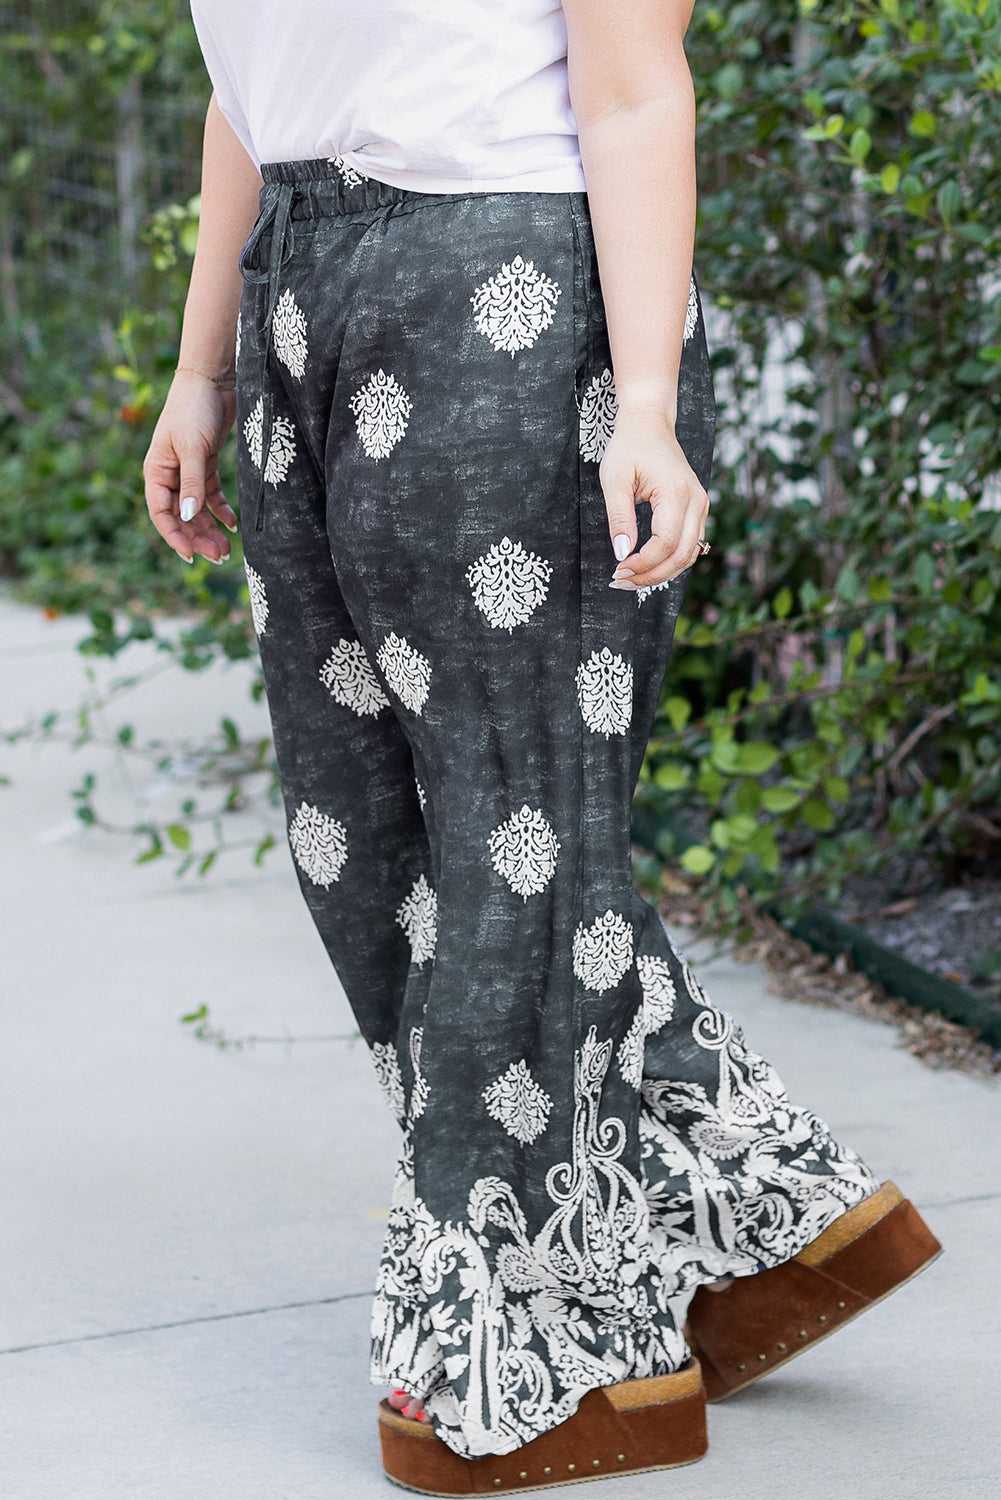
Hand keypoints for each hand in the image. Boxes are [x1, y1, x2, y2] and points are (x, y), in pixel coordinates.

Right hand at [143, 370, 237, 563]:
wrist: (211, 379)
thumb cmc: (195, 409)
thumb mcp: (193, 448)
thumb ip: (192, 483)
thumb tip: (188, 517)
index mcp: (156, 471)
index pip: (161, 512)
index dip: (174, 536)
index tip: (191, 556)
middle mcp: (169, 474)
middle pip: (181, 515)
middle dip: (198, 537)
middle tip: (219, 556)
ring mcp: (188, 470)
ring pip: (197, 509)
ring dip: (210, 529)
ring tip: (227, 549)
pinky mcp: (206, 464)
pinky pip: (211, 495)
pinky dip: (221, 510)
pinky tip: (233, 524)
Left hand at [599, 405, 708, 590]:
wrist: (649, 423)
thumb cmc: (629, 447)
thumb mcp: (614, 479)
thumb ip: (619, 517)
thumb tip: (622, 553)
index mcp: (676, 493)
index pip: (665, 543)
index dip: (643, 564)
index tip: (617, 570)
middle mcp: (696, 501)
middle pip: (681, 555)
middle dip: (652, 575)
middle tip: (621, 581)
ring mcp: (701, 505)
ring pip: (689, 554)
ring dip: (662, 572)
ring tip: (632, 577)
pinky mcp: (698, 509)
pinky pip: (690, 544)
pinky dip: (671, 560)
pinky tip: (647, 565)